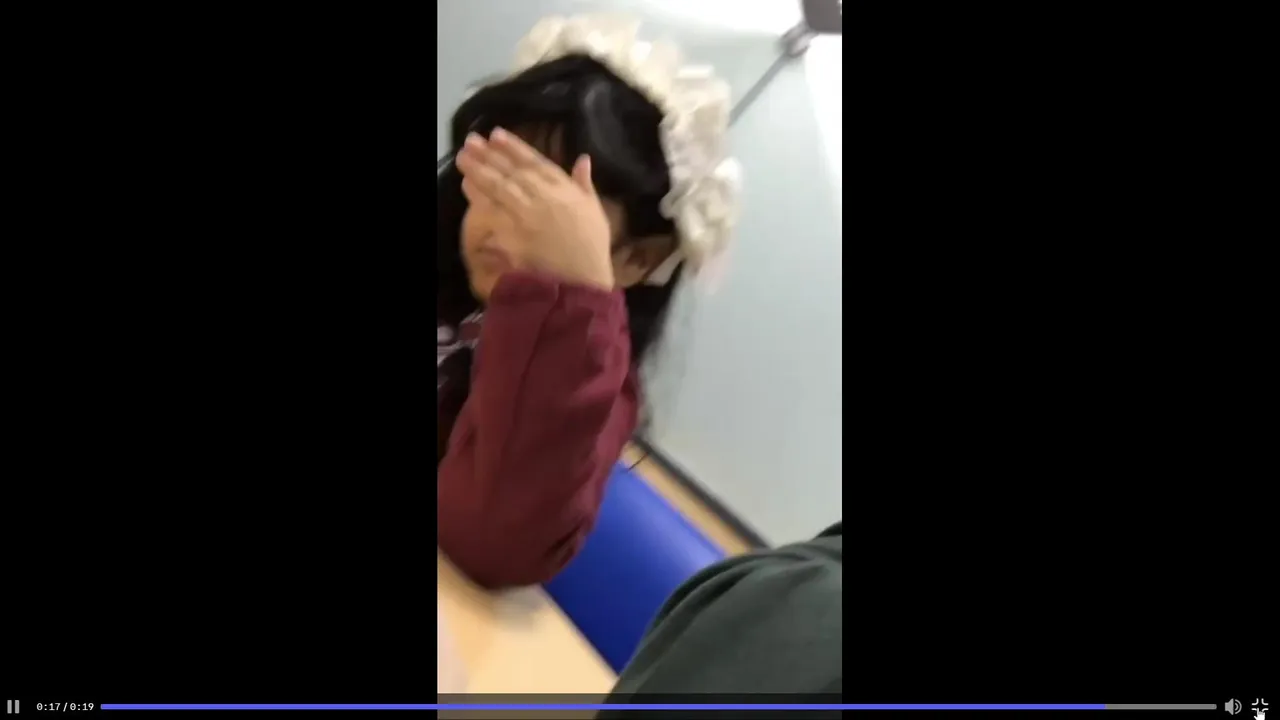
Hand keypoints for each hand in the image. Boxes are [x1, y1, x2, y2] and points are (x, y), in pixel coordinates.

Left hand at [456, 127, 614, 289]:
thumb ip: (585, 183)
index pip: (535, 161)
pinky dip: (479, 196)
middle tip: (471, 140)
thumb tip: (583, 158)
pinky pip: (492, 211)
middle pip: (512, 171)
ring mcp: (526, 214)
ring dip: (479, 170)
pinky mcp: (513, 233)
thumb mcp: (595, 209)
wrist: (581, 280)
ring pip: (499, 186)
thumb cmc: (591, 246)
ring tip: (463, 156)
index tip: (496, 133)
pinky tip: (467, 185)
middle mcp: (543, 196)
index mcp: (564, 188)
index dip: (514, 147)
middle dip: (490, 154)